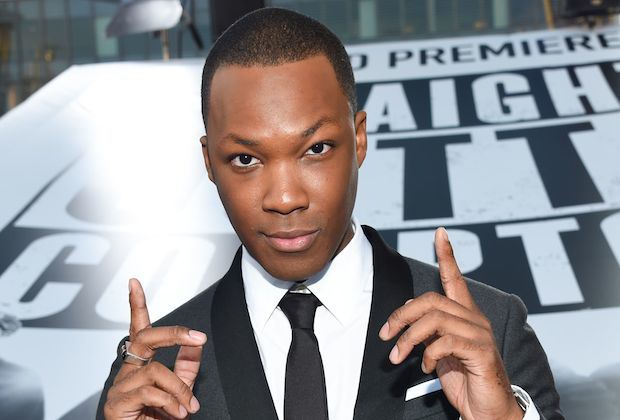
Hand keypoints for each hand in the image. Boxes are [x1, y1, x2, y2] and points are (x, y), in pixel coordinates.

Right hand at [103, 278, 206, 419]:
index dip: (136, 305)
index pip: (138, 328)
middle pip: (146, 338)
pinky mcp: (116, 403)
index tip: (134, 282)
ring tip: (188, 408)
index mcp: (140, 363)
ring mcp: (119, 386)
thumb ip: (186, 366)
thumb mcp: (179, 389)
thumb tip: (197, 341)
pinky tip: (176, 414)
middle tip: (197, 336)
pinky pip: (150, 393)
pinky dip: (171, 403)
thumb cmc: (157, 418)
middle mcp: (127, 369)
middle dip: (173, 333)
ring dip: (180, 390)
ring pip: (156, 372)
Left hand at [379, 228, 523, 419]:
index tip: (439, 233)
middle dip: (402, 315)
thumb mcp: (440, 351)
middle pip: (431, 300)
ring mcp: (480, 333)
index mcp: (465, 314)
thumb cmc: (463, 378)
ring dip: (408, 338)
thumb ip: (429, 330)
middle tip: (385, 335)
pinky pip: (445, 342)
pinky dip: (428, 355)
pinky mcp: (481, 351)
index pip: (455, 278)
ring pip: (435, 319)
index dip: (447, 255)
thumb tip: (408, 312)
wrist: (487, 410)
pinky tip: (426, 368)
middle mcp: (474, 318)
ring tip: (398, 356)